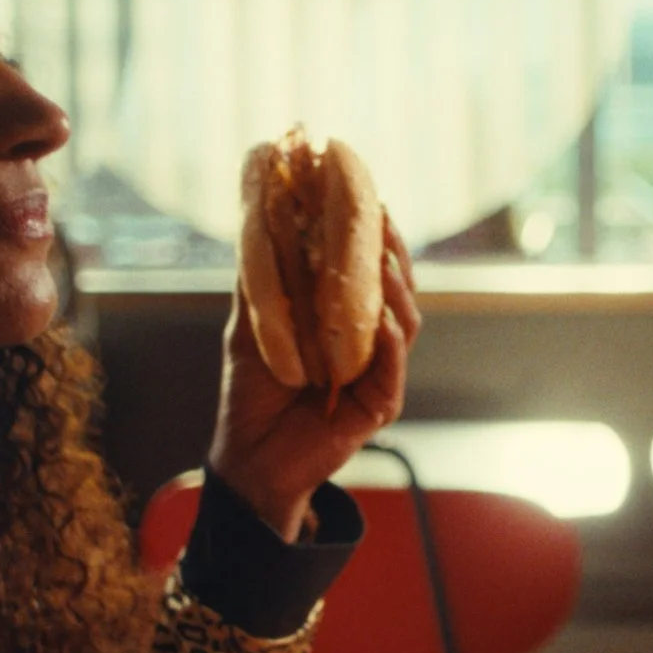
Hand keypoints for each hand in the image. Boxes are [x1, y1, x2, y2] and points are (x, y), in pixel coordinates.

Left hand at [208, 215, 421, 539]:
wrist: (248, 455)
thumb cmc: (252, 391)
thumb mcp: (252, 324)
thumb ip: (262, 281)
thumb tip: (257, 222)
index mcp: (343, 320)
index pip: (367, 271)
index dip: (371, 235)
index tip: (365, 197)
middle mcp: (368, 342)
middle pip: (395, 290)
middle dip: (392, 253)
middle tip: (380, 219)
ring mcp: (377, 373)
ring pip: (404, 324)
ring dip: (396, 290)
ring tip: (382, 261)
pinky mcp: (379, 406)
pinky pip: (392, 370)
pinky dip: (391, 343)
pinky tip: (385, 320)